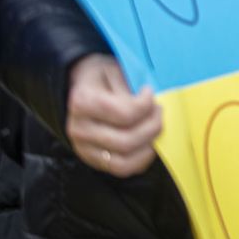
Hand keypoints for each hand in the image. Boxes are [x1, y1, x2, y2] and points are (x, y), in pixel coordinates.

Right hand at [66, 54, 161, 177]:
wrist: (82, 88)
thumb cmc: (102, 77)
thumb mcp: (114, 70)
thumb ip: (130, 88)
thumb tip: (150, 105)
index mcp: (82, 102)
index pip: (125, 114)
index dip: (146, 104)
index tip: (149, 92)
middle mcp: (79, 129)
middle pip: (126, 141)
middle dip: (153, 126)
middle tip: (158, 111)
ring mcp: (84, 148)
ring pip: (124, 161)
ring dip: (149, 145)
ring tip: (154, 127)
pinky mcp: (93, 160)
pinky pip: (122, 169)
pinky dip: (142, 158)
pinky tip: (148, 141)